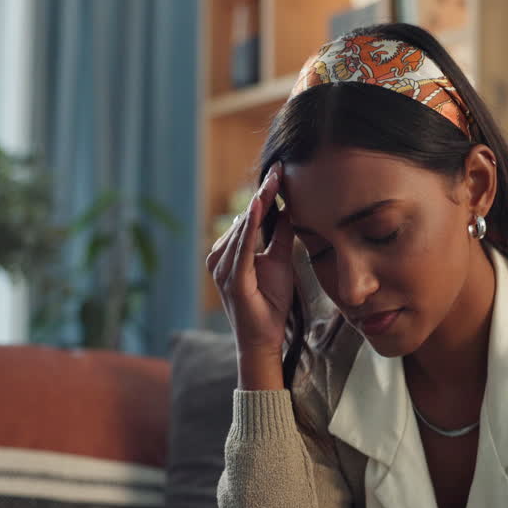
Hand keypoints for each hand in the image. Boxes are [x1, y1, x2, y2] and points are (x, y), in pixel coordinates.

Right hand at [206, 161, 295, 357]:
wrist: (264, 338)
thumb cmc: (271, 304)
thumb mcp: (280, 262)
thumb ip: (280, 237)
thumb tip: (287, 210)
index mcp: (231, 251)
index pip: (250, 217)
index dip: (265, 193)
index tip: (279, 171)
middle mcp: (221, 256)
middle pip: (245, 218)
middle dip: (264, 193)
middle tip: (280, 169)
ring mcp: (222, 267)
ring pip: (243, 227)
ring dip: (259, 204)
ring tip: (274, 181)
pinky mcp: (230, 278)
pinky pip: (242, 246)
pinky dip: (251, 226)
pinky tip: (260, 208)